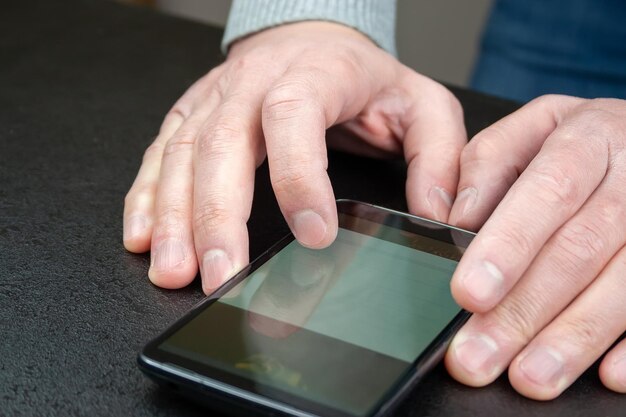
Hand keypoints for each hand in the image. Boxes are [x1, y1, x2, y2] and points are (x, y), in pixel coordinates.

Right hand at [122, 21, 465, 293]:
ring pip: (182, 153)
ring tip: (176, 270)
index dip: (299, 176)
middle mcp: (253, 81)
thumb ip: (438, 157)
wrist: (311, 36)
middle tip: (222, 275)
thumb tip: (434, 215)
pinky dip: (147, 198)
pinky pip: (159, 154)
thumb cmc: (365, 77)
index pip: (294, 115)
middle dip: (218, 216)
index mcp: (316, 72)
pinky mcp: (191, 114)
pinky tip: (144, 238)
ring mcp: (215, 98)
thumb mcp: (423, 105)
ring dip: (174, 216)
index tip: (314, 235)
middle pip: (222, 144)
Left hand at [444, 95, 625, 397]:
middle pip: (580, 249)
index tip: (469, 293)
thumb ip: (487, 166)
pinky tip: (607, 374)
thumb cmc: (577, 141)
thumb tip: (455, 218)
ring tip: (529, 377)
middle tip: (478, 355)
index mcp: (589, 137)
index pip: (548, 191)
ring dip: (574, 338)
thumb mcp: (529, 130)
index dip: (509, 245)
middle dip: (525, 309)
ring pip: (624, 285)